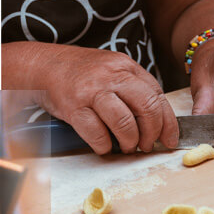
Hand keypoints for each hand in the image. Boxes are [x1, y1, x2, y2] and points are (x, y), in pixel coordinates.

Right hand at [26, 44, 178, 154]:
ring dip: (129, 142)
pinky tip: (104, 146)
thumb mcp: (111, 70)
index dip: (167, 122)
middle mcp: (111, 76)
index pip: (157, 95)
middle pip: (146, 107)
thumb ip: (132, 87)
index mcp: (125, 66)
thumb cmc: (79, 73)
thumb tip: (154, 119)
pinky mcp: (73, 107)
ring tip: (126, 147)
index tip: (169, 138)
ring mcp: (92, 91)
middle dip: (151, 133)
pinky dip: (104, 146)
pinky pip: (96, 133)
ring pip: (124, 123)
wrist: (43, 66)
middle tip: (148, 145)